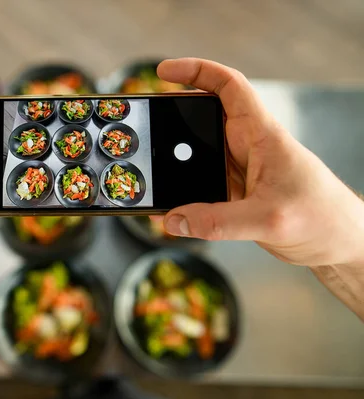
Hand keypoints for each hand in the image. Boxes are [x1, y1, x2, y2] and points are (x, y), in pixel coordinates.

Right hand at [155, 58, 363, 267]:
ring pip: (197, 154)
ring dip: (174, 161)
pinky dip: (182, 191)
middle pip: (202, 119)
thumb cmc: (321, 218)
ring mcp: (238, 170)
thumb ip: (218, 222)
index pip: (228, 87)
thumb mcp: (268, 220)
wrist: (339, 243)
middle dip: (172, 119)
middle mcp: (247, 147)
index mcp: (261, 135)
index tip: (164, 72)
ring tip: (148, 170)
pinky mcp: (234, 193)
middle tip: (143, 126)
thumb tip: (175, 220)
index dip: (196, 71)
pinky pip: (199, 184)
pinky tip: (169, 207)